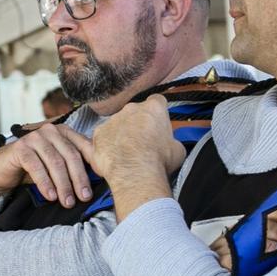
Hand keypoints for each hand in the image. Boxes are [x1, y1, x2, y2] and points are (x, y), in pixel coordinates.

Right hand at [0, 123, 94, 205]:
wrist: (1, 170)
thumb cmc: (33, 170)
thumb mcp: (56, 167)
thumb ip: (73, 166)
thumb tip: (99, 180)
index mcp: (64, 132)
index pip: (84, 147)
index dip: (94, 165)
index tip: (102, 182)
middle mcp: (50, 131)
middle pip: (71, 156)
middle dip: (78, 179)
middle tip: (83, 197)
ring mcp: (35, 138)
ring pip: (55, 162)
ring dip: (63, 184)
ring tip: (67, 201)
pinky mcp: (20, 148)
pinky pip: (36, 166)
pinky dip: (44, 183)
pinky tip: (49, 196)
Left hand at [88, 96, 182, 216]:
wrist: (135, 174)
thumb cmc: (158, 161)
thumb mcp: (178, 150)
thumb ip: (171, 140)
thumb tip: (169, 145)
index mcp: (154, 108)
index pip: (157, 101)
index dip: (157, 113)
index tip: (157, 123)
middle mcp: (131, 109)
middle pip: (135, 112)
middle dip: (138, 124)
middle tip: (143, 143)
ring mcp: (112, 120)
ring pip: (117, 124)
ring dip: (121, 134)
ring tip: (126, 154)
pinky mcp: (98, 133)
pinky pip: (102, 136)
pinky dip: (105, 144)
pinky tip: (111, 157)